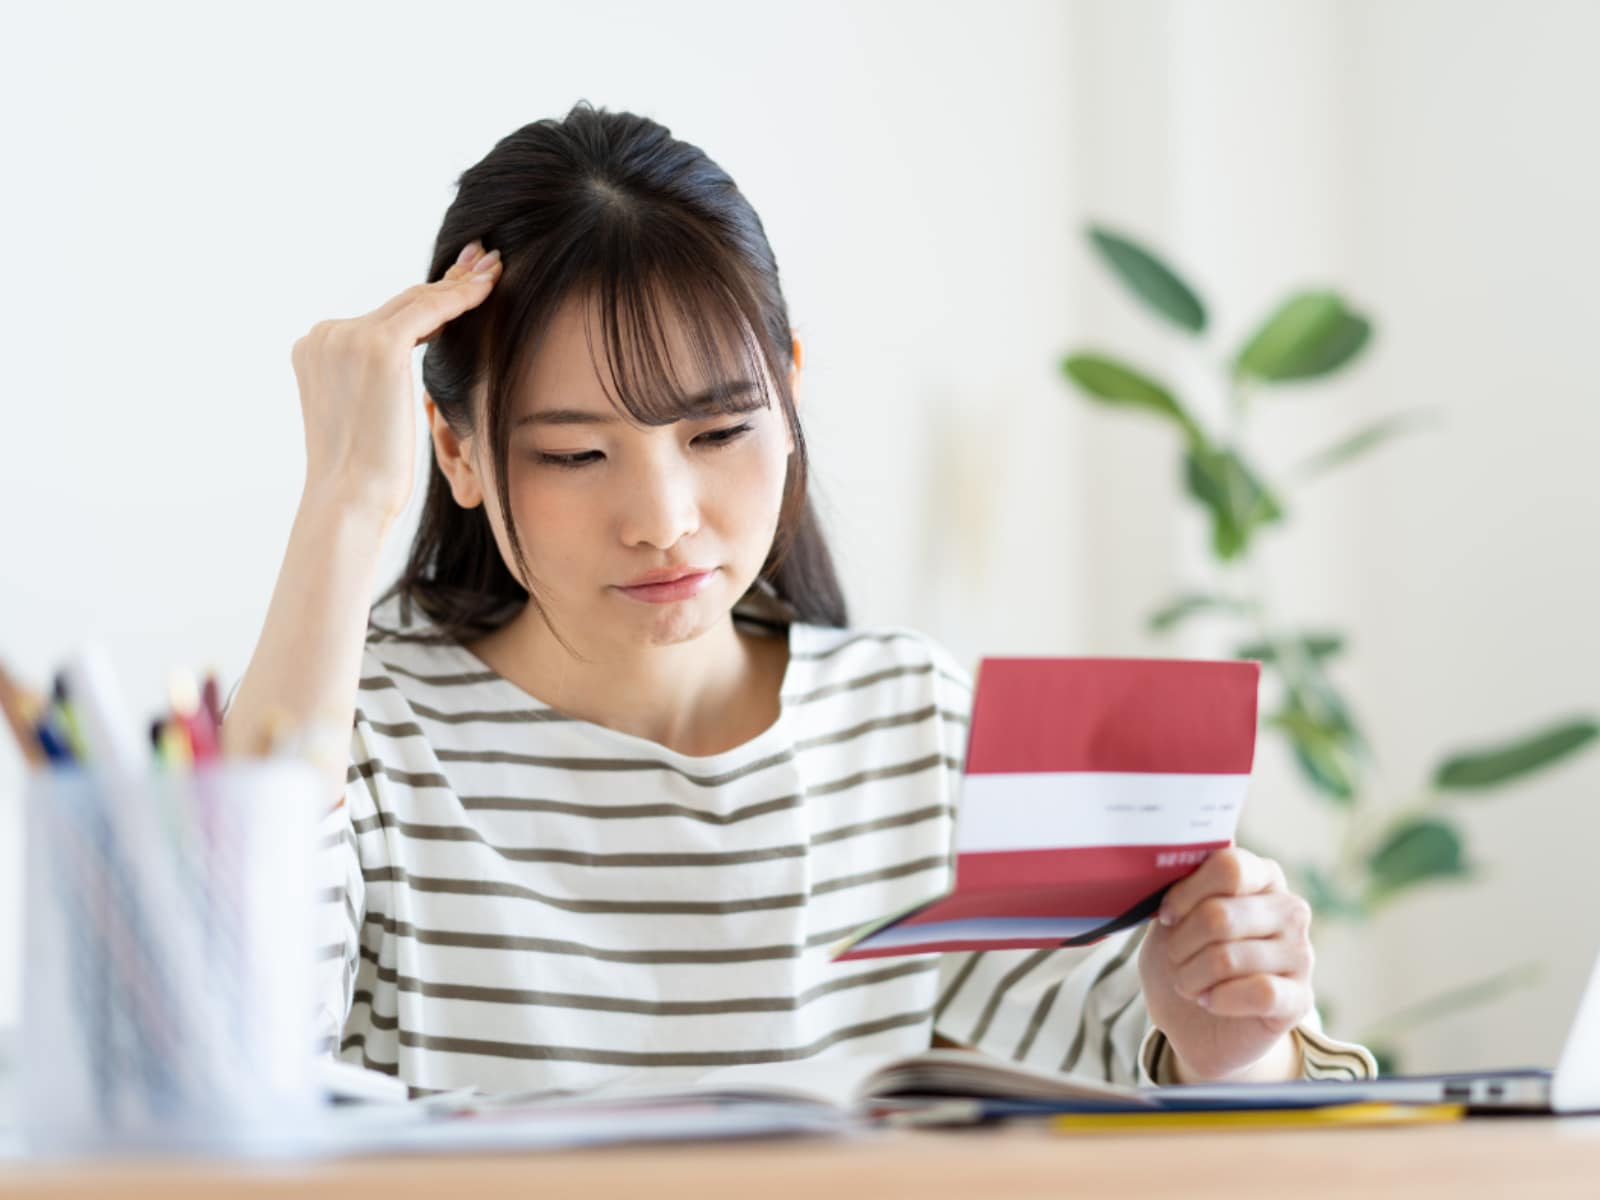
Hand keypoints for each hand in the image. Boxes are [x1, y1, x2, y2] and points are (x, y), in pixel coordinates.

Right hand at [291, 239, 502, 523]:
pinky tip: (488, 289)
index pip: (385, 317)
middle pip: (401, 302)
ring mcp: (346, 337)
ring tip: (495, 268)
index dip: (428, 297)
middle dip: (448, 281)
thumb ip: (379, 380)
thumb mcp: (366, 413)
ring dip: (461, 284)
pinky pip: (429, 311)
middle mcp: (324, 335)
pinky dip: (461, 298)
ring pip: (417, 303)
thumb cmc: (367, 475)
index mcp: (316, 348)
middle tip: (484, 260)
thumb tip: (406, 370)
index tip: (460, 280)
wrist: (349, 501)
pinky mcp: (376, 346)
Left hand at [1136, 846, 1314, 1082]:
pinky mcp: (1300, 998)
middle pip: (1220, 915)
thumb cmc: (1184, 958)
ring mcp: (1301, 954)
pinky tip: (1210, 1000)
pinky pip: (1260, 992)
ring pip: (1230, 957)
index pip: (1229, 866)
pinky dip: (1220, 999)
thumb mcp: (1170, 918)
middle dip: (1181, 943)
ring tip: (1188, 983)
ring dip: (1192, 976)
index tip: (1166, 917)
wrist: (1194, 1024)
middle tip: (1175, 958)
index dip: (1186, 893)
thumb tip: (1164, 864)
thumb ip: (1176, 887)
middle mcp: (1289, 909)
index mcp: (1260, 876)